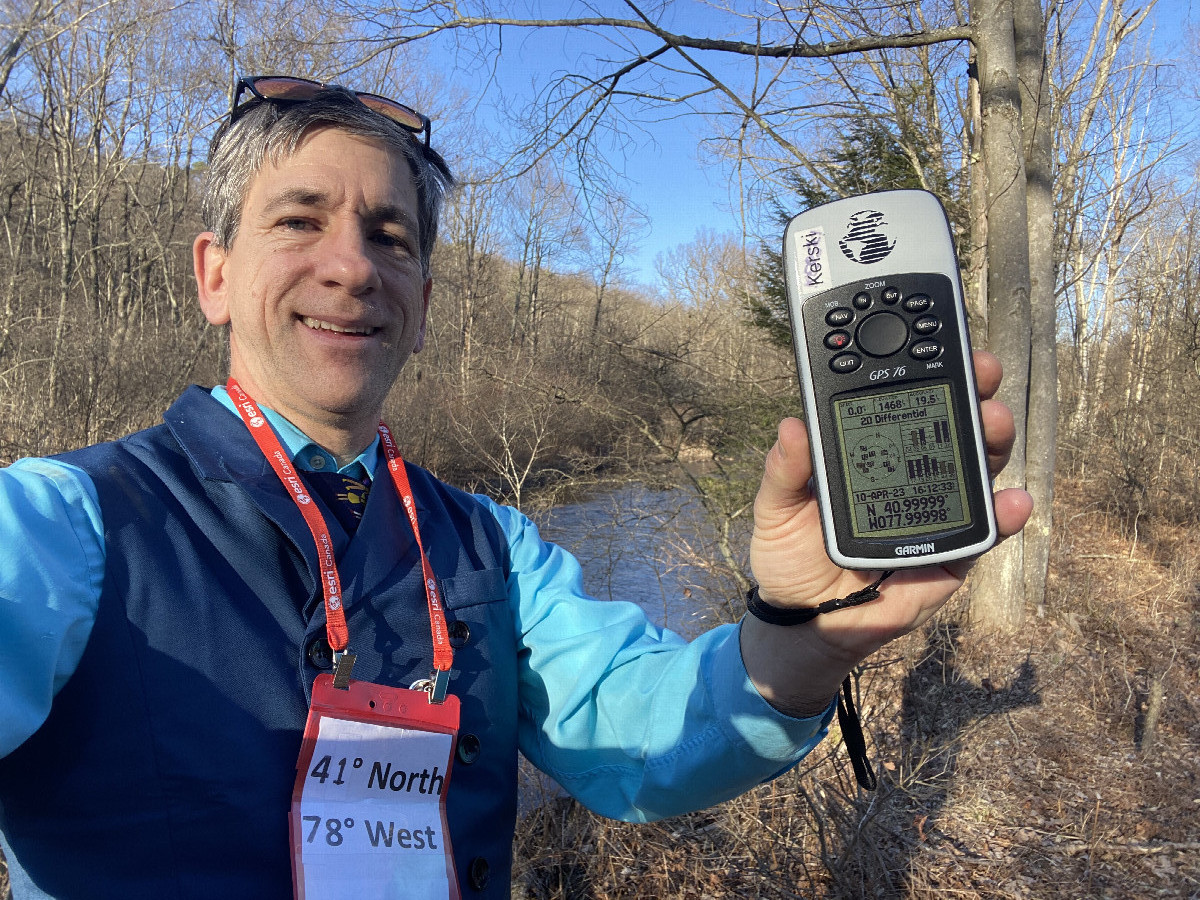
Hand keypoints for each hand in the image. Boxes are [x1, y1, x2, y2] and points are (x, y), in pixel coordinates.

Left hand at [740, 350, 1032, 715]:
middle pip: (953, 424)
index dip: (924, 369)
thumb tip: (791, 426)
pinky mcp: (952, 555)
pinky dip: (1005, 516)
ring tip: (994, 421)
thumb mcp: (775, 509)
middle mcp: (913, 473)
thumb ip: (784, 472)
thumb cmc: (790, 555)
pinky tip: (1012, 501)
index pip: (904, 401)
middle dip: (972, 392)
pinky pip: (985, 533)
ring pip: (978, 468)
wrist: (805, 621)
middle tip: (979, 372)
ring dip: (992, 441)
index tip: (936, 340)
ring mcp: (938, 511)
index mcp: (871, 452)